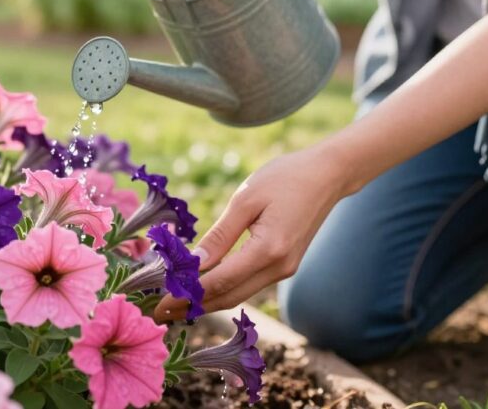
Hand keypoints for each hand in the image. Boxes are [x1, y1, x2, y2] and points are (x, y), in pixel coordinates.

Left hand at [154, 144, 351, 320]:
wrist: (327, 175)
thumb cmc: (284, 178)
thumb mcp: (246, 200)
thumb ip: (220, 235)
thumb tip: (194, 264)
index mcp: (269, 250)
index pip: (220, 281)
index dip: (188, 294)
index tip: (160, 303)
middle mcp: (279, 268)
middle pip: (229, 296)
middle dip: (193, 307)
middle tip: (160, 313)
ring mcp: (285, 270)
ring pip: (239, 294)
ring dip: (206, 302)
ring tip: (174, 305)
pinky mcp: (285, 266)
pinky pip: (249, 284)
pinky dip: (224, 289)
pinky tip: (202, 289)